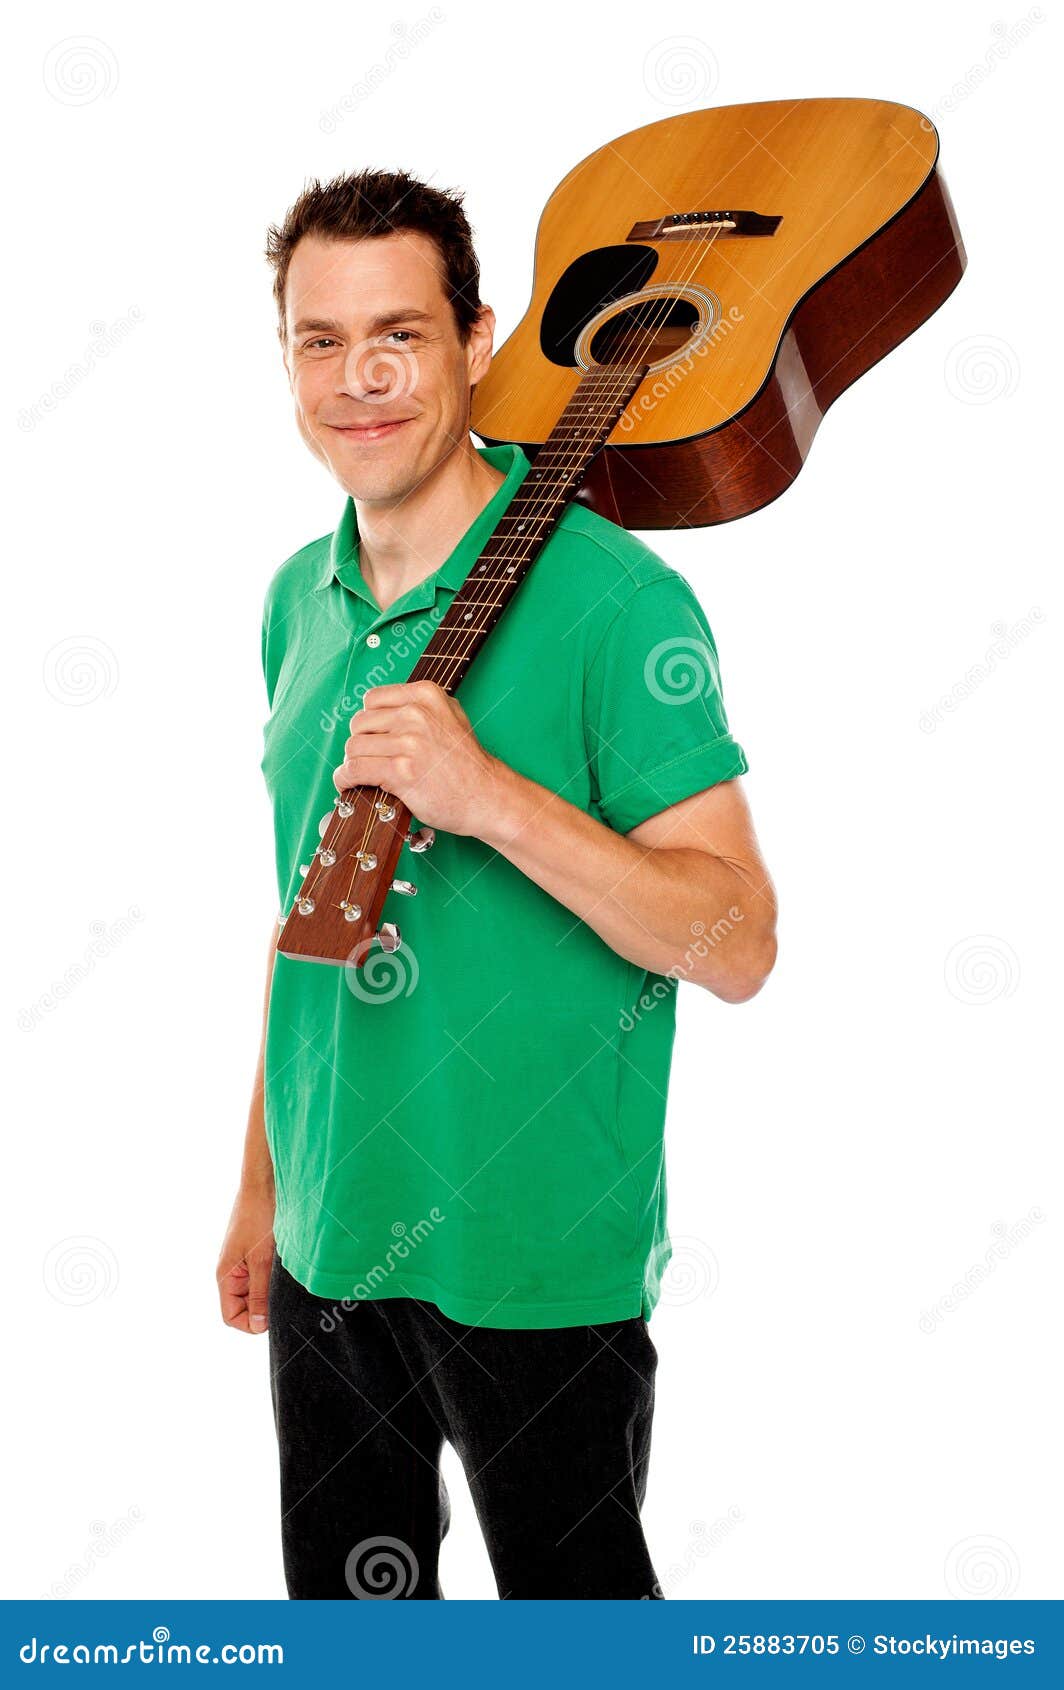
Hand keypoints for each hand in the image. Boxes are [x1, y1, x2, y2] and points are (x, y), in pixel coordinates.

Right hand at [217, 1184, 274, 1334]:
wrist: (265, 1183)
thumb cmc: (259, 1216)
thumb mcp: (261, 1259)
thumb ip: (260, 1293)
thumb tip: (259, 1325)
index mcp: (226, 1276)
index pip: (231, 1317)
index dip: (252, 1323)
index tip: (274, 1315)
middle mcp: (233, 1272)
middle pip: (245, 1307)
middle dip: (264, 1307)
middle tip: (284, 1296)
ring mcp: (245, 1262)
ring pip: (257, 1292)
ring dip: (271, 1291)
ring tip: (286, 1279)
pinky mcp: (257, 1253)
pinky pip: (264, 1276)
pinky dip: (275, 1278)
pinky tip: (288, 1269)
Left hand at [333, 680, 505, 836]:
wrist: (485, 796)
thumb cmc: (467, 763)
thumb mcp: (451, 716)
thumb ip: (419, 706)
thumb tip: (380, 710)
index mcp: (426, 695)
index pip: (372, 699)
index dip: (370, 722)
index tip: (375, 738)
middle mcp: (415, 714)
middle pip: (359, 724)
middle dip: (361, 743)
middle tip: (372, 760)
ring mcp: (408, 742)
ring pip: (354, 747)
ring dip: (353, 763)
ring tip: (362, 774)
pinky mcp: (400, 771)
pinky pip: (354, 769)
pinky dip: (345, 778)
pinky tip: (349, 784)